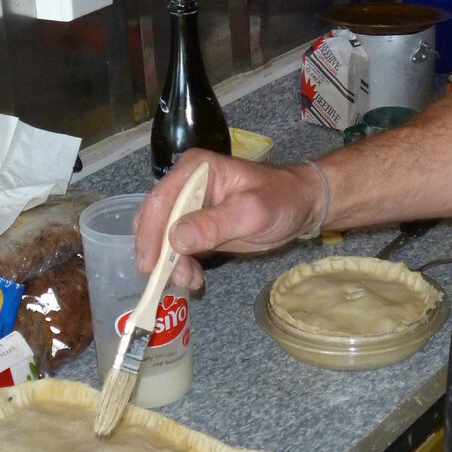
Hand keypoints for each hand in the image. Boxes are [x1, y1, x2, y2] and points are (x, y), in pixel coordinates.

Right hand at [135, 150, 325, 289]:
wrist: (302, 206)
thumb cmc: (281, 199)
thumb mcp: (251, 212)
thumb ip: (214, 224)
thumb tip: (176, 239)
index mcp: (196, 170)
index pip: (161, 200)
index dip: (150, 233)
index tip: (150, 265)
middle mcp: (186, 185)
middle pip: (156, 220)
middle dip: (161, 253)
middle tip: (176, 279)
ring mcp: (190, 207)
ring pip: (163, 238)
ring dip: (171, 263)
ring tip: (191, 281)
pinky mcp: (196, 227)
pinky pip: (177, 248)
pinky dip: (181, 265)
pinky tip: (194, 278)